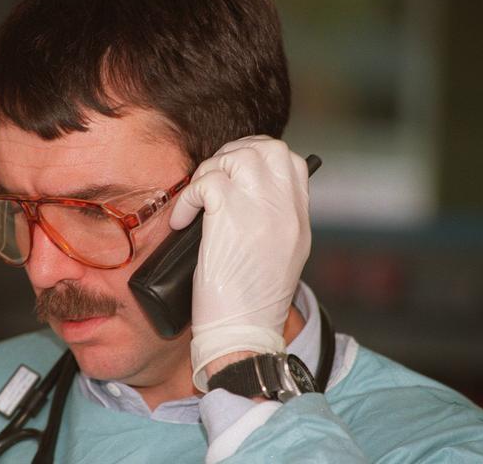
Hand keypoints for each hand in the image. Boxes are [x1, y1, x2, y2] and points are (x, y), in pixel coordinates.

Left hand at [169, 136, 310, 391]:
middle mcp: (286, 208)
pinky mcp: (230, 215)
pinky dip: (189, 197)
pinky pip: (206, 181)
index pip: (291, 162)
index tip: (236, 175)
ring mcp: (261, 208)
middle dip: (234, 154)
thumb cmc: (252, 305)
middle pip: (267, 148)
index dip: (259, 158)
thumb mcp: (280, 258)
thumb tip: (243, 197)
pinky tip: (183, 220)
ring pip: (237, 156)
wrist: (244, 334)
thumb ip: (272, 222)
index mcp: (299, 219)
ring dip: (210, 172)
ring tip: (198, 200)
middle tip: (213, 179)